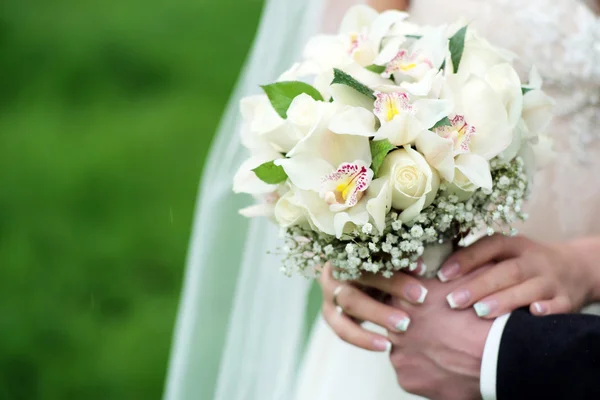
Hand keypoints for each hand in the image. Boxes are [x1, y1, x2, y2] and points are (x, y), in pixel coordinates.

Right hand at [318, 261, 428, 351]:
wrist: (353, 284)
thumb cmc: (378, 271)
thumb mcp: (387, 266)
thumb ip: (401, 265)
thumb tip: (420, 267)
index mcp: (350, 251)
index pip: (372, 252)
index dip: (396, 259)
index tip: (422, 269)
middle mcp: (335, 269)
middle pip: (361, 274)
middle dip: (391, 285)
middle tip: (419, 298)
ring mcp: (329, 293)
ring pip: (349, 303)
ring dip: (378, 314)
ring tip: (404, 325)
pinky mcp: (329, 315)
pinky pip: (343, 330)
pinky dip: (364, 339)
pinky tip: (386, 345)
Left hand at [388, 275, 492, 399]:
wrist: (498, 353)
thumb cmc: (483, 312)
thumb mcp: (464, 278)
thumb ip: (442, 268)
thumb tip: (432, 262)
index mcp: (401, 298)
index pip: (396, 297)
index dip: (412, 301)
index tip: (427, 307)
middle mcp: (393, 326)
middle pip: (396, 323)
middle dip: (413, 326)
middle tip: (437, 329)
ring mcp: (398, 355)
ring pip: (403, 350)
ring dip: (418, 349)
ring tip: (444, 349)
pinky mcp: (406, 379)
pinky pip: (412, 374)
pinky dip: (425, 371)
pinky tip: (444, 366)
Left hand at [438, 234, 594, 317]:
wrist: (575, 269)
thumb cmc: (522, 264)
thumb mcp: (503, 254)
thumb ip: (474, 258)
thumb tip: (426, 267)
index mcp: (513, 245)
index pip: (488, 247)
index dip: (465, 259)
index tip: (440, 275)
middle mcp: (532, 260)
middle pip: (506, 271)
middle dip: (478, 286)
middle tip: (453, 301)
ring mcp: (550, 279)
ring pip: (528, 288)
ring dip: (504, 300)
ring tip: (480, 312)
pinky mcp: (566, 299)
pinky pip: (557, 305)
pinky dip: (546, 310)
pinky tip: (532, 314)